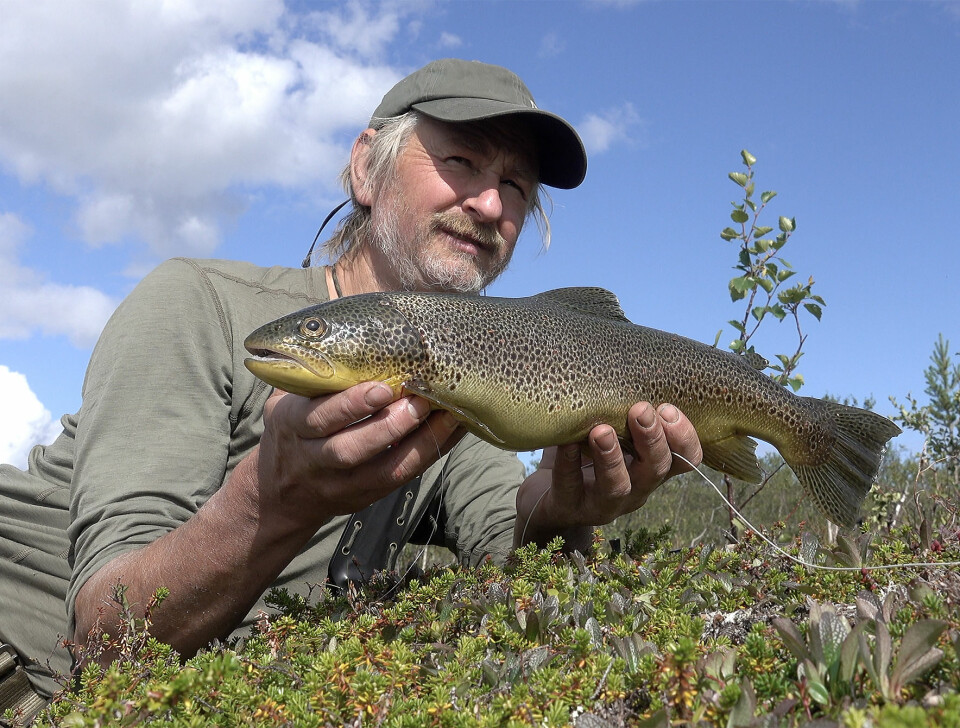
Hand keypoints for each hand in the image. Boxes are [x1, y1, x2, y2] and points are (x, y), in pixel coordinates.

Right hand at [250, 381, 462, 530]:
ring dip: (418, 443)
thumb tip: (359, 319)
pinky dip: (428, 454)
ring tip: (447, 416)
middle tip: (421, 400)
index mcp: (290, 425)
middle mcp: (312, 459)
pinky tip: (450, 431)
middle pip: (350, 450)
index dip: (351, 405)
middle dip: (389, 427)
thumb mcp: (289, 396)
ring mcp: (339, 484)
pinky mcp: (364, 498)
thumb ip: (315, 368)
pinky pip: (400, 479)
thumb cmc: (294, 425)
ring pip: (382, 471)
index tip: (382, 387)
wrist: (280, 491)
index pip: (318, 418)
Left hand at [515, 402, 701, 546]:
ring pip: (617, 486)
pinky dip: (568, 463)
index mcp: (650, 468)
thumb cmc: (585, 454)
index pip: (686, 459)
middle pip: (656, 470)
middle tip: (641, 410)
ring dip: (612, 457)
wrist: (547, 500)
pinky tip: (566, 443)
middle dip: (651, 440)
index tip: (668, 408)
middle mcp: (635, 489)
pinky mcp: (569, 509)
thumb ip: (620, 405)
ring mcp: (603, 504)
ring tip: (600, 431)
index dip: (684, 437)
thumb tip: (624, 355)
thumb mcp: (609, 428)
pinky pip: (570, 487)